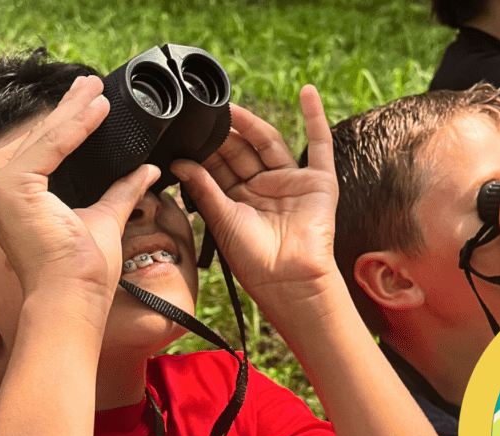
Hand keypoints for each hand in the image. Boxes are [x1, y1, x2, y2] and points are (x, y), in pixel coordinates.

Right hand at [0, 75, 159, 304]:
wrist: (74, 297)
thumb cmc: (84, 272)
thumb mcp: (105, 219)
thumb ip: (121, 192)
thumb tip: (146, 171)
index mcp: (17, 202)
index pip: (44, 152)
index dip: (68, 125)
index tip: (92, 104)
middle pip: (40, 140)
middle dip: (69, 109)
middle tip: (92, 83)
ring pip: (43, 139)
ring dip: (71, 111)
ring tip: (95, 88)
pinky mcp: (11, 189)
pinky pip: (48, 148)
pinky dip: (74, 127)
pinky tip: (96, 109)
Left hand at [170, 85, 339, 304]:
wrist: (287, 280)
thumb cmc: (253, 261)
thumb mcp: (222, 220)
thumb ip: (203, 188)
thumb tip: (179, 162)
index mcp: (239, 199)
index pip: (219, 164)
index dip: (204, 148)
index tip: (184, 130)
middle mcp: (264, 187)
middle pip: (241, 150)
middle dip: (223, 134)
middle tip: (202, 115)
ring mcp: (291, 182)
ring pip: (268, 143)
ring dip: (251, 123)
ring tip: (230, 107)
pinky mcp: (319, 182)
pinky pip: (320, 145)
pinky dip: (315, 118)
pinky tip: (308, 92)